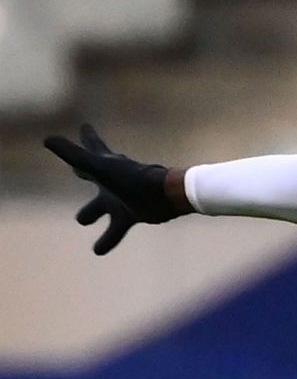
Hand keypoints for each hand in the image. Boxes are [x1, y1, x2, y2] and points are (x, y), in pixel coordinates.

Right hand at [43, 125, 184, 253]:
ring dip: (92, 214)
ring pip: (102, 207)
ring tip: (82, 221)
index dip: (88, 138)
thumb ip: (73, 155)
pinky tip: (98, 250)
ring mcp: (122, 198)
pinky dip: (108, 240)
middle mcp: (112, 180)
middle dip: (83, 172)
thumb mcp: (99, 167)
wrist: (167, 197)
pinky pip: (116, 230)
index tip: (86, 128)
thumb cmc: (133, 179)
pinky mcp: (133, 215)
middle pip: (93, 175)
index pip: (93, 146)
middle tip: (77, 171)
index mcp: (104, 164)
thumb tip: (47, 139)